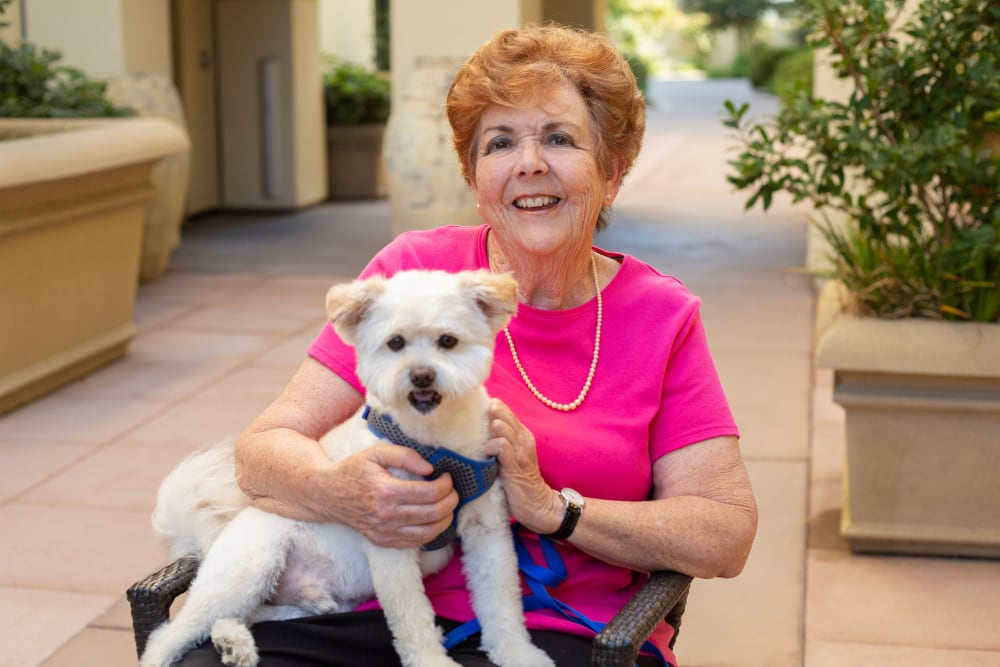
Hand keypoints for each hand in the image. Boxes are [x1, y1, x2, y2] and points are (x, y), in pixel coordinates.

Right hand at [331, 444, 458, 548]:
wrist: (327, 494)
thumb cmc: (353, 470)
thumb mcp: (376, 453)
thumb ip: (405, 456)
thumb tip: (430, 468)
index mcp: (386, 491)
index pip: (429, 493)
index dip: (446, 485)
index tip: (448, 477)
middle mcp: (386, 515)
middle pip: (433, 514)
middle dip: (451, 502)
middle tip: (454, 491)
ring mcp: (384, 531)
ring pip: (428, 533)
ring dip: (446, 520)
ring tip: (449, 506)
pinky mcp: (382, 541)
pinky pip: (414, 543)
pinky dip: (431, 533)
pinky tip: (435, 520)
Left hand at [484, 398, 562, 533]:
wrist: (538, 504)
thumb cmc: (519, 481)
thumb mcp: (511, 456)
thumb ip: (500, 440)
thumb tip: (476, 430)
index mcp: (521, 433)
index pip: (502, 408)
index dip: (487, 409)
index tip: (474, 417)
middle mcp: (522, 438)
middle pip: (500, 411)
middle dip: (485, 417)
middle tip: (475, 429)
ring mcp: (520, 450)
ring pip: (500, 426)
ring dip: (488, 433)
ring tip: (482, 444)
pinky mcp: (515, 465)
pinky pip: (501, 446)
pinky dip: (491, 447)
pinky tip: (486, 455)